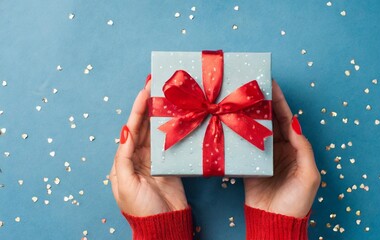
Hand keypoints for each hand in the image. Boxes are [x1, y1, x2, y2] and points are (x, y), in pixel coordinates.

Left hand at [110, 79, 187, 216]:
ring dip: (160, 114)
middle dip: (148, 106)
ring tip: (166, 95)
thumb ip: (124, 157)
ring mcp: (154, 159)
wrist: (163, 224)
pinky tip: (176, 116)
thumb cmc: (140, 208)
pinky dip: (171, 128)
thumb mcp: (125, 184)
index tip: (144, 91)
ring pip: (156, 131)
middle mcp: (137, 156)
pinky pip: (168, 141)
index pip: (129, 129)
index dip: (137, 110)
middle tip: (155, 85)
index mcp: (123, 161)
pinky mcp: (169, 163)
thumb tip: (125, 131)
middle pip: (142, 126)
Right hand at [244, 81, 320, 217]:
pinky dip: (239, 133)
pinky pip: (244, 146)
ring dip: (249, 115)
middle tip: (253, 87)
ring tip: (241, 99)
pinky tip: (232, 122)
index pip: (287, 119)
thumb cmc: (297, 201)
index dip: (280, 102)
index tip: (272, 85)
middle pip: (270, 121)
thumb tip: (294, 124)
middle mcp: (279, 148)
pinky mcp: (250, 165)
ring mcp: (263, 156)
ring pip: (256, 130)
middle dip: (263, 103)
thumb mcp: (309, 174)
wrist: (275, 221)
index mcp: (294, 148)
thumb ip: (303, 148)